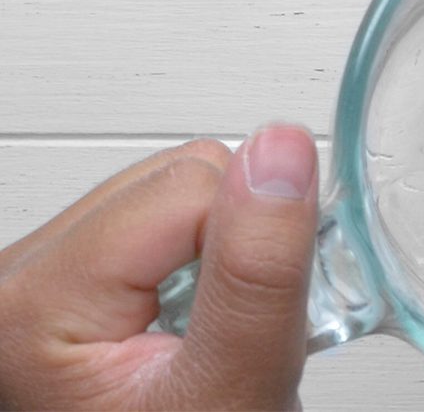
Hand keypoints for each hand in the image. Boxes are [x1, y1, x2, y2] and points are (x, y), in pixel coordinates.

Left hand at [0, 125, 318, 409]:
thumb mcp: (234, 389)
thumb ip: (256, 272)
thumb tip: (280, 151)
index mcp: (34, 299)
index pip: (194, 186)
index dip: (254, 246)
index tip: (250, 322)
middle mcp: (17, 275)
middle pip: (180, 179)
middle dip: (234, 245)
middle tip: (233, 335)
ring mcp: (35, 276)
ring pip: (177, 190)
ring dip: (220, 251)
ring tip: (211, 333)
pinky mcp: (61, 278)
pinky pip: (159, 218)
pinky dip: (199, 260)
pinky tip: (192, 324)